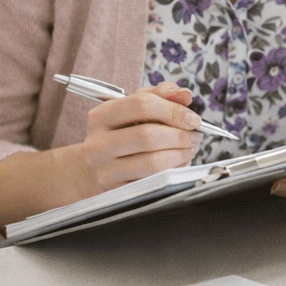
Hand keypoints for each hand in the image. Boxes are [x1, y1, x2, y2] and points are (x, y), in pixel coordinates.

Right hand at [57, 81, 202, 200]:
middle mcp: (98, 143)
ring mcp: (105, 170)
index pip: (141, 105)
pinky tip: (178, 164)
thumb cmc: (118, 134)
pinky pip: (153, 181)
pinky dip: (173, 171)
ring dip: (180, 154)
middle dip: (180, 135)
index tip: (192, 118)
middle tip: (195, 135)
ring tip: (189, 149)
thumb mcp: (132, 109)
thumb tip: (184, 94)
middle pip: (148, 135)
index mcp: (101, 116)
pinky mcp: (116, 191)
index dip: (173, 110)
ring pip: (152, 162)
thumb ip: (159, 96)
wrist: (90, 169)